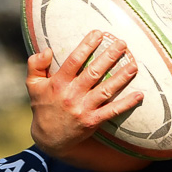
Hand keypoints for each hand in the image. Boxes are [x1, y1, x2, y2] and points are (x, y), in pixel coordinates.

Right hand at [25, 30, 142, 155]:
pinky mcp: (92, 121)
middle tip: (122, 43)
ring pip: (106, 90)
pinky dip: (126, 103)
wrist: (49, 138)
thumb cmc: (42, 106)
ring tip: (134, 65)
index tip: (99, 33)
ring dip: (121, 77)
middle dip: (109, 56)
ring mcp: (83, 109)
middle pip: (93, 72)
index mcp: (58, 83)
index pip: (74, 61)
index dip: (86, 46)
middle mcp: (71, 95)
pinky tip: (139, 95)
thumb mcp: (33, 84)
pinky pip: (112, 111)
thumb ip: (36, 64)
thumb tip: (48, 50)